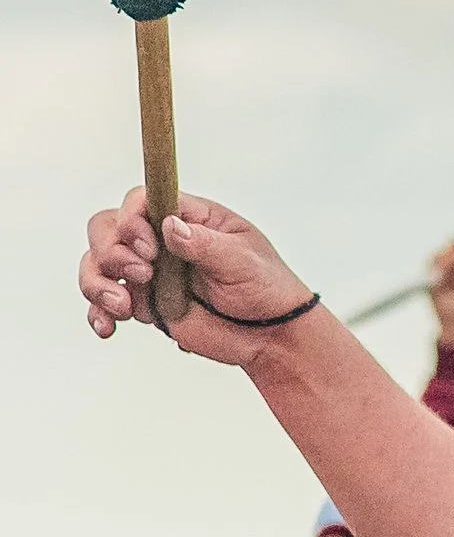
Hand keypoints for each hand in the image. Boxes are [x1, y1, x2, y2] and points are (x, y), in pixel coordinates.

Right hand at [81, 188, 314, 366]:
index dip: (131, 218)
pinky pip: (106, 303)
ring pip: (98, 263)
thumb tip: (170, 226)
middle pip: (106, 228)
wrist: (272, 335)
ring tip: (123, 306)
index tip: (147, 246)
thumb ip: (206, 244)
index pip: (140, 201)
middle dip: (111, 249)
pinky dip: (99, 313)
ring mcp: (148, 272)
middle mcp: (159, 240)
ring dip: (97, 282)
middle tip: (142, 274)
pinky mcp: (144, 303)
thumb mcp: (244, 260)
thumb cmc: (266, 288)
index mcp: (187, 218)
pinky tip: (107, 327)